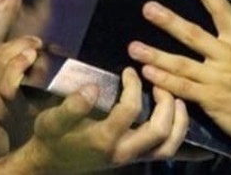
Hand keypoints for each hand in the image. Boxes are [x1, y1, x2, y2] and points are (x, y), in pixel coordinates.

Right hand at [22, 67, 189, 170]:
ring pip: (168, 146)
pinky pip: (166, 150)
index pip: (130, 110)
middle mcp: (122, 152)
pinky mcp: (137, 158)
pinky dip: (177, 132)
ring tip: (177, 97)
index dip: (134, 86)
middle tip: (160, 82)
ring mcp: (132, 157)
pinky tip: (176, 113)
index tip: (130, 69)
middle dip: (165, 103)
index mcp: (103, 139)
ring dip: (178, 121)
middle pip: (158, 131)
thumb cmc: (53, 136)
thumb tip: (92, 88)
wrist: (52, 160)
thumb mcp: (52, 120)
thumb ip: (71, 107)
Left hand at [128, 0, 230, 156]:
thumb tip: (214, 31)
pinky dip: (164, 80)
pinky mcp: (213, 100)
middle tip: (147, 8)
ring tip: (133, 47)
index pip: (222, 10)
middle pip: (194, 34)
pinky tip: (148, 74)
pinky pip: (183, 88)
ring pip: (182, 63)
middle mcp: (230, 56)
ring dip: (155, 54)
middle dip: (168, 21)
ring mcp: (220, 78)